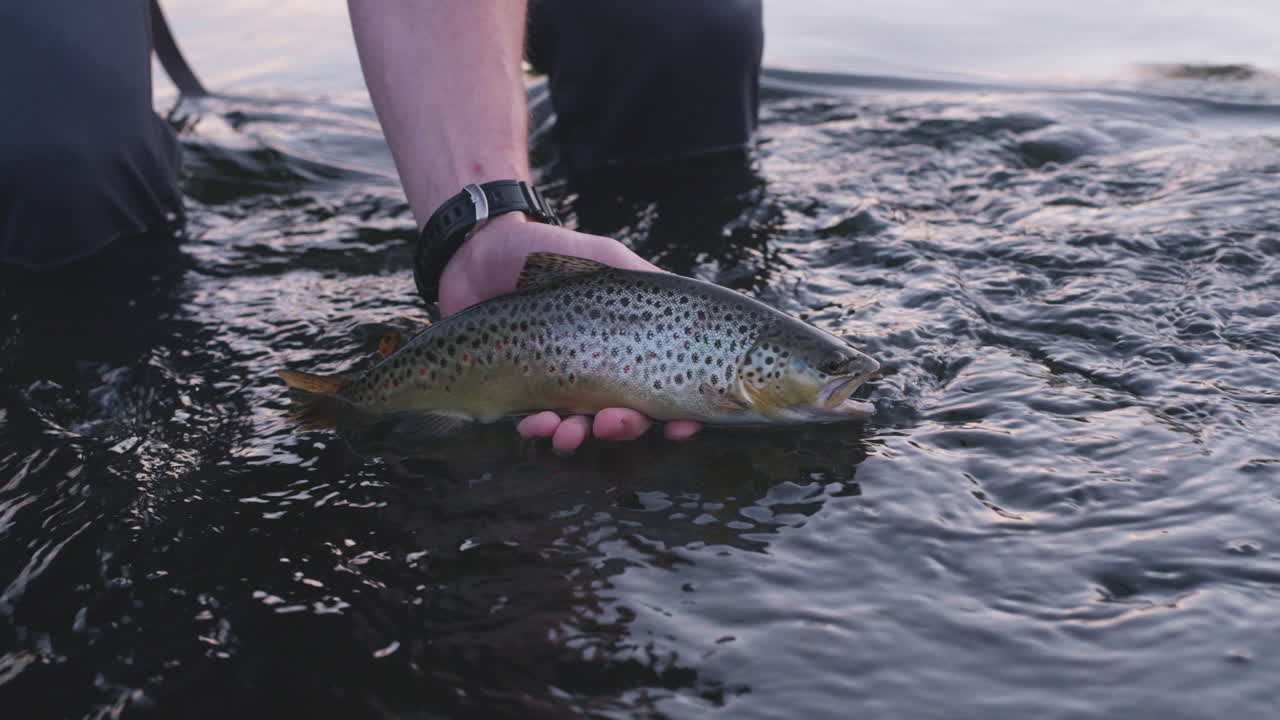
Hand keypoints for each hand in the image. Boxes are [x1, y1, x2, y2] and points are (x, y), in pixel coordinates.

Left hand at [437, 213, 701, 450]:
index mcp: (625, 343)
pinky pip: (534, 423)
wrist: (475, 252)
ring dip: (580, 437)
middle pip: (625, 415)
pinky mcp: (519, 392)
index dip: (680, 413)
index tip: (683, 425)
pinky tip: (537, 424)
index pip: (663, 385)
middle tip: (614, 423)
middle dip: (625, 428)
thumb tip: (692, 301)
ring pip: (581, 427)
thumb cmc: (542, 249)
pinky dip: (539, 430)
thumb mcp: (602, 256)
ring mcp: (559, 383)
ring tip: (570, 433)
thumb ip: (642, 276)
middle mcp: (598, 369)